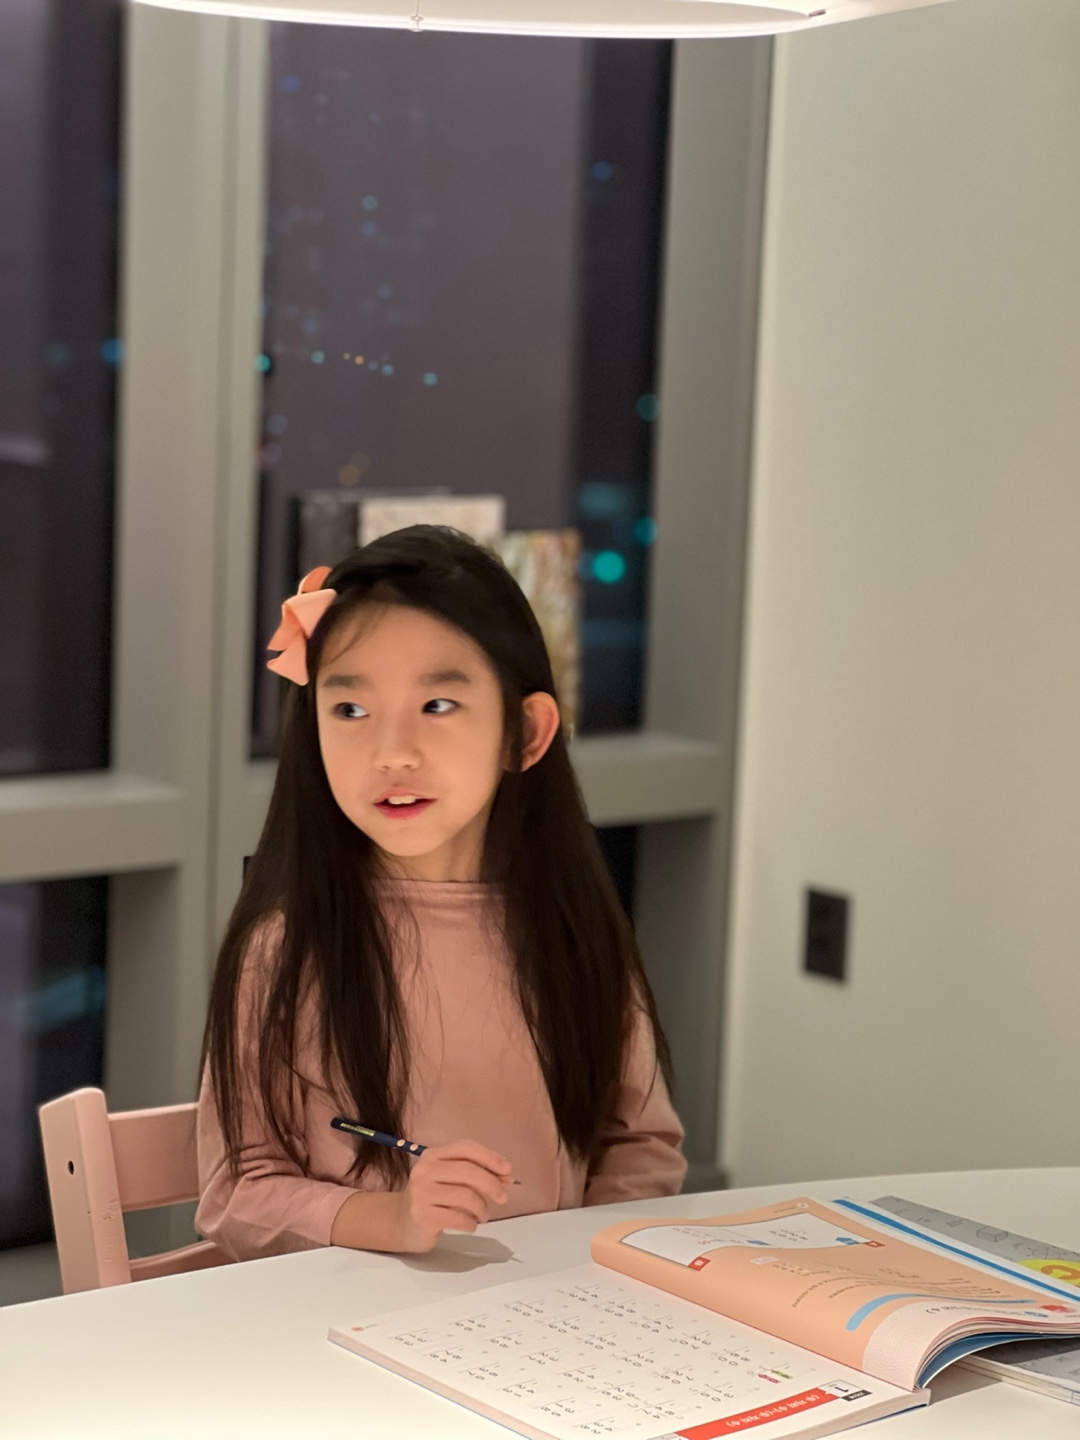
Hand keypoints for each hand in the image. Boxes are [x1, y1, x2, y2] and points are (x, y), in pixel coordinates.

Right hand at [391, 1139, 511, 1252]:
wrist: (401, 1224)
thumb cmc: (432, 1198)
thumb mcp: (450, 1180)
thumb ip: (475, 1173)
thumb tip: (506, 1175)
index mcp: (432, 1155)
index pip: (465, 1148)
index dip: (489, 1157)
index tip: (507, 1170)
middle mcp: (424, 1171)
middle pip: (468, 1171)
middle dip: (492, 1184)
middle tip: (503, 1197)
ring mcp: (421, 1193)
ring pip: (466, 1196)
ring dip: (482, 1208)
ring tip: (482, 1215)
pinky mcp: (422, 1216)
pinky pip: (458, 1218)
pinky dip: (471, 1223)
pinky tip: (470, 1225)